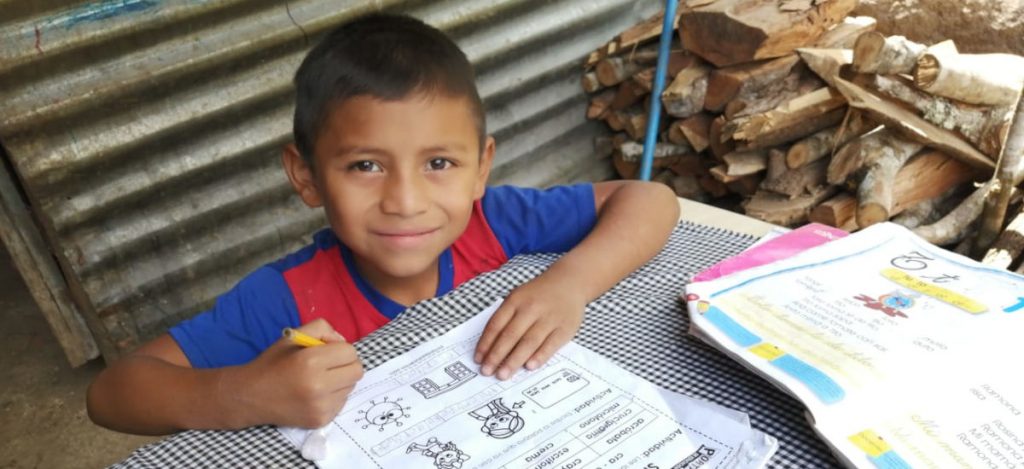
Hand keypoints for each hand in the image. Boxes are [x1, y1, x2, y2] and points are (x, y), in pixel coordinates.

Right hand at [225, 319, 363, 427]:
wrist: (250, 396)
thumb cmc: (273, 363)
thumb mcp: (293, 336)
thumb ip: (322, 328)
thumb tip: (342, 341)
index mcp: (311, 361)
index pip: (350, 352)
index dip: (340, 349)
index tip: (327, 352)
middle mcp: (318, 386)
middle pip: (357, 371)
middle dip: (346, 365)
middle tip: (329, 366)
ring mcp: (320, 407)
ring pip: (351, 388)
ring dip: (340, 382)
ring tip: (319, 381)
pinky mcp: (320, 421)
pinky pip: (341, 403)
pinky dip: (333, 397)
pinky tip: (315, 395)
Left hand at [474, 276, 585, 380]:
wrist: (569, 282)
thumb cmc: (538, 295)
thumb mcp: (518, 297)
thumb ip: (506, 317)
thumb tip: (490, 347)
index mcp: (515, 300)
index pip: (496, 324)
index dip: (485, 343)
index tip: (478, 359)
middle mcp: (531, 308)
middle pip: (510, 335)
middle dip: (496, 356)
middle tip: (486, 371)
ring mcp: (549, 318)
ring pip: (529, 342)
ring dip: (514, 360)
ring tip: (503, 375)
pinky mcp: (565, 328)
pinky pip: (550, 344)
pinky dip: (539, 356)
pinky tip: (529, 367)